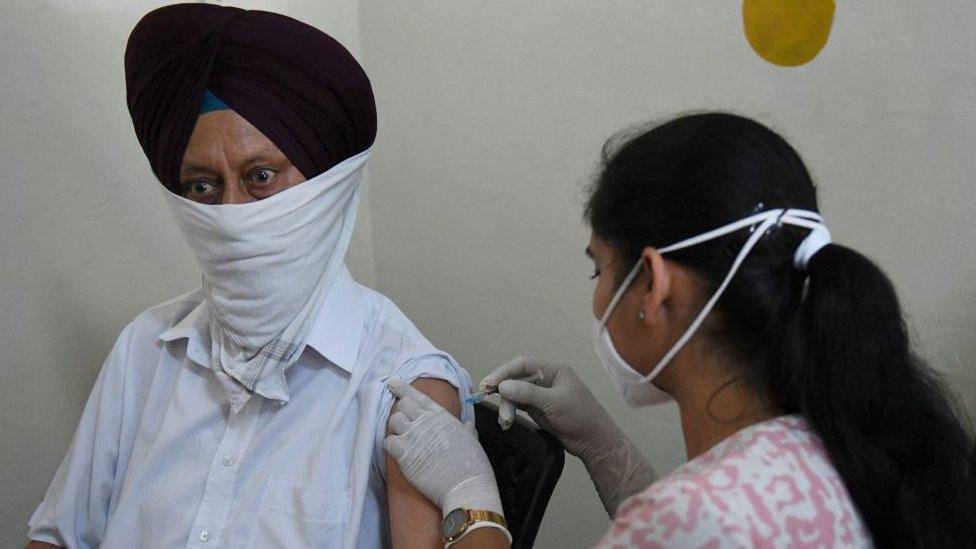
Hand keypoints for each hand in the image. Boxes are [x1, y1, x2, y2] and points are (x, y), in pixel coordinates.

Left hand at [384, 378, 502, 517]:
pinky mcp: (404, 454)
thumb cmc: (473, 465)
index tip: (393, 383)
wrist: (466, 485)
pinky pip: (388, 442)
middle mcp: (426, 422)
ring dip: (397, 428)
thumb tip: (467, 425)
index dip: (403, 388)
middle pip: (403, 405)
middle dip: (403, 412)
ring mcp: (414, 437)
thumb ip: (466, 430)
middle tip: (406, 423)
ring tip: (404, 438)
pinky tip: (399, 451)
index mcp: (442, 416)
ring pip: (394, 421)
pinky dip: (391, 445)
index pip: (419, 396)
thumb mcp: (472, 440)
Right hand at [480, 356, 616, 459]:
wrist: (594, 441)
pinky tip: (506, 419)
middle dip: (503, 389)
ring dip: (507, 404)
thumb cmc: (580, 416)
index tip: (489, 382)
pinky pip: (519, 405)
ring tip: (504, 420)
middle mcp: (545, 379)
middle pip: (517, 378)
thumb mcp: (554, 403)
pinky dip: (511, 410)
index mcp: (553, 370)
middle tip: (487, 397)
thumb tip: (502, 386)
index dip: (504, 371)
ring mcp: (541, 395)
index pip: (523, 364)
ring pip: (516, 393)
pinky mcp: (539, 409)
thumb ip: (528, 393)